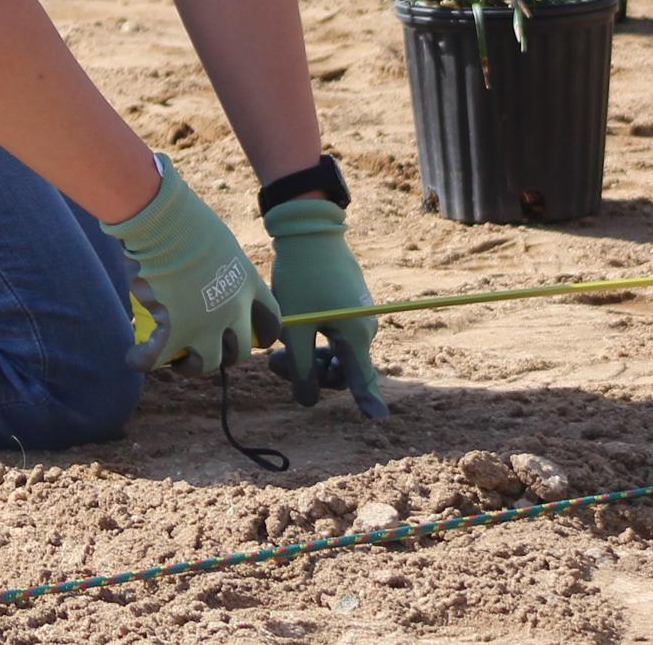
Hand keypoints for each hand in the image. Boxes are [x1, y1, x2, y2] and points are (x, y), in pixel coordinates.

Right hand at [99, 155, 278, 374]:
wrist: (162, 219)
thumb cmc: (185, 219)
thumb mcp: (217, 244)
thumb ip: (217, 269)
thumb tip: (199, 281)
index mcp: (248, 284)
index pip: (271, 320)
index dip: (262, 335)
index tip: (251, 339)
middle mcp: (233, 308)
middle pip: (240, 351)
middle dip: (225, 356)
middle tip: (206, 349)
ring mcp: (206, 324)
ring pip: (206, 364)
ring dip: (191, 366)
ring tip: (176, 359)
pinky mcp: (174, 331)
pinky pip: (156, 359)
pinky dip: (142, 361)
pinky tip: (135, 357)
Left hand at [261, 197, 388, 417]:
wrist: (310, 234)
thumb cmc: (302, 280)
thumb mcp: (295, 328)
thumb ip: (300, 369)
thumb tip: (307, 400)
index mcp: (355, 336)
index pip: (362, 378)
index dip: (367, 401)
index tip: (377, 419)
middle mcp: (363, 329)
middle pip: (340, 370)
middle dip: (308, 373)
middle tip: (274, 363)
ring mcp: (357, 318)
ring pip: (334, 354)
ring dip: (307, 358)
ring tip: (275, 351)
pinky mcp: (348, 307)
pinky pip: (333, 337)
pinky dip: (313, 341)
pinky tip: (290, 332)